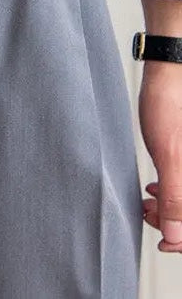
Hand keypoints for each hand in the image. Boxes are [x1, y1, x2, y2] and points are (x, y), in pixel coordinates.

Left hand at [139, 59, 181, 251]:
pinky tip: (153, 189)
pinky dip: (169, 194)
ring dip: (170, 209)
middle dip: (174, 223)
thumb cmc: (169, 108)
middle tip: (149, 215)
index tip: (163, 244)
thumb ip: (176, 198)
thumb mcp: (170, 157)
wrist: (167, 79)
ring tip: (147, 203)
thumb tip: (177, 238)